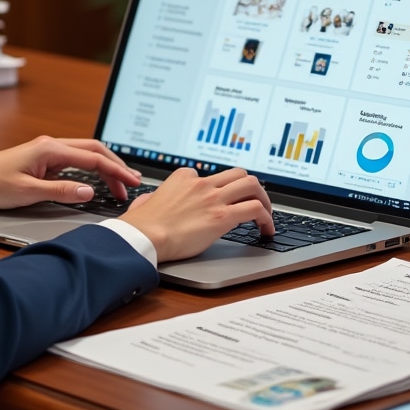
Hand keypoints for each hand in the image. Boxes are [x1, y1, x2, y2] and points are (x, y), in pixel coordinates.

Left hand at [0, 135, 142, 208]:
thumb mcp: (27, 193)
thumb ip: (61, 192)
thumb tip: (89, 192)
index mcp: (49, 149)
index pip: (92, 158)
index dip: (115, 171)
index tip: (131, 182)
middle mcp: (50, 145)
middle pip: (93, 150)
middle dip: (115, 166)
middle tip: (132, 183)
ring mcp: (47, 152)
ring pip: (85, 155)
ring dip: (104, 167)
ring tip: (119, 185)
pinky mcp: (43, 161)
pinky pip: (74, 162)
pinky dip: (90, 170)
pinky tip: (96, 181)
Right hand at [122, 167, 273, 262]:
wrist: (145, 235)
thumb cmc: (143, 224)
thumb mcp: (147, 201)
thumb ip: (152, 198)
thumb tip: (149, 201)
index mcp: (184, 176)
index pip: (212, 176)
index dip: (222, 191)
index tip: (225, 202)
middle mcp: (202, 183)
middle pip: (239, 174)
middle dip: (252, 188)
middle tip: (256, 202)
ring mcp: (214, 197)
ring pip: (252, 185)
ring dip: (264, 199)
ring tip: (266, 215)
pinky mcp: (223, 216)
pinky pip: (255, 209)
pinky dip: (266, 218)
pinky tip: (266, 229)